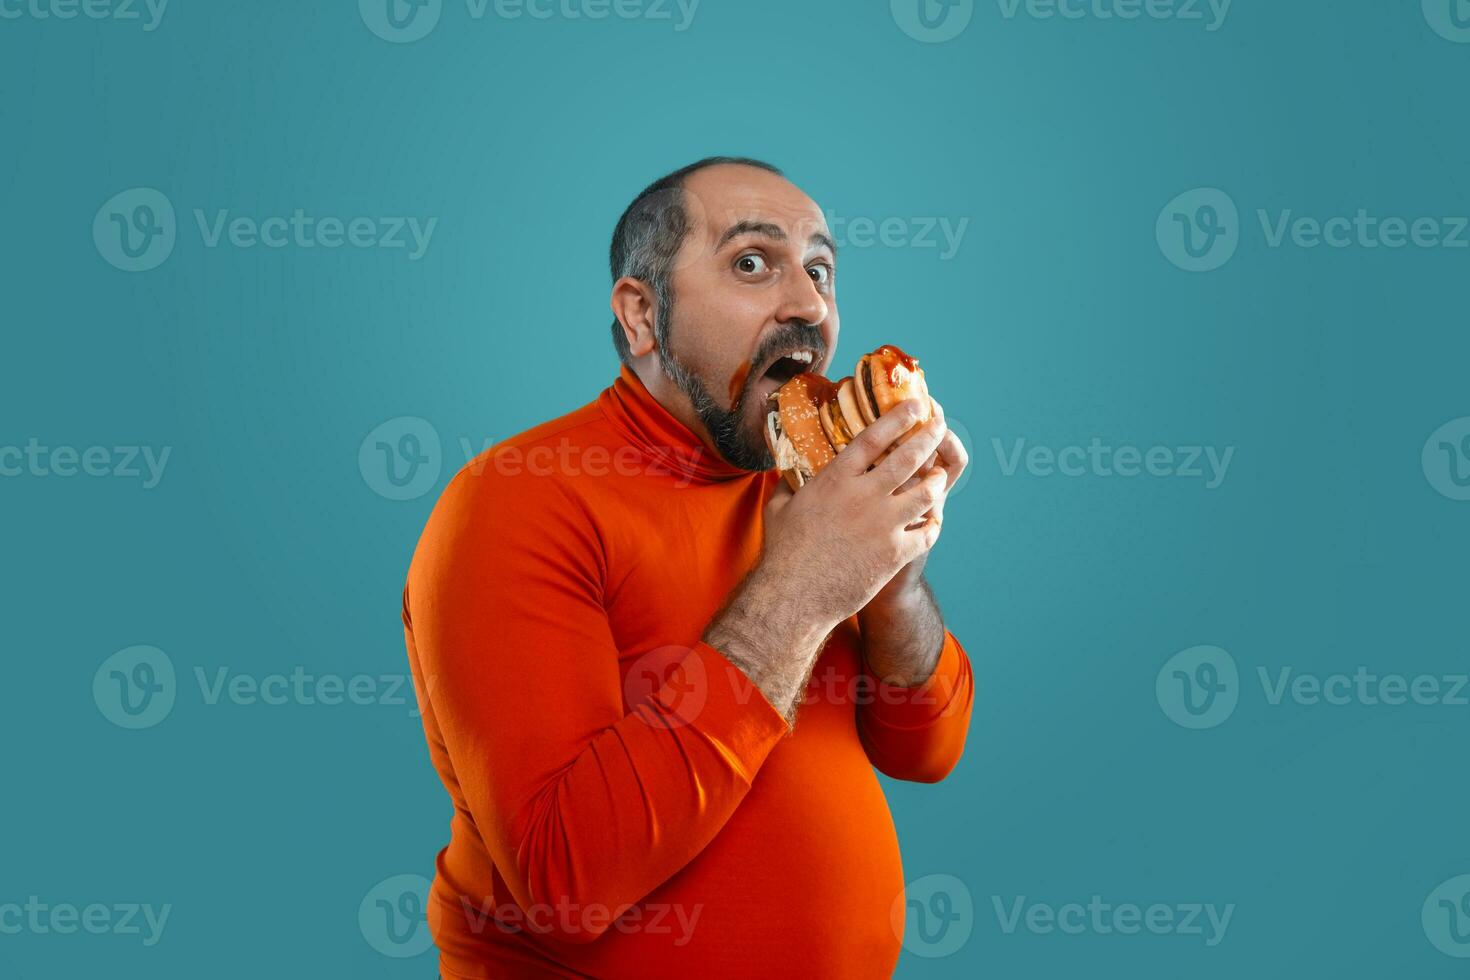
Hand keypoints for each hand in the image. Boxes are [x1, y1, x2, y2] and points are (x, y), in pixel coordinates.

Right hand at [759, 397, 949, 631]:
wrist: (795, 595)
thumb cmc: (782, 553)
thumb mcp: (778, 508)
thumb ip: (787, 484)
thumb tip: (785, 472)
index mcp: (836, 479)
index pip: (875, 437)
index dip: (898, 418)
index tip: (915, 406)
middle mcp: (864, 495)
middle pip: (909, 456)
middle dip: (930, 437)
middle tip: (939, 427)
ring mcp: (883, 523)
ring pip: (927, 491)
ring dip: (938, 480)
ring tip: (939, 474)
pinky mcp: (895, 552)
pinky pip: (928, 531)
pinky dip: (933, 524)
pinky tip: (933, 520)